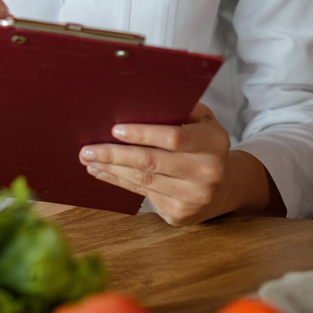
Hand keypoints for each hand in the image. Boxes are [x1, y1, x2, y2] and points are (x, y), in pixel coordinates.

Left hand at [79, 103, 278, 225]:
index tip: (115, 130)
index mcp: (213, 143)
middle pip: (151, 163)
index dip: (143, 134)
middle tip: (87, 150)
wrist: (225, 188)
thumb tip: (146, 98)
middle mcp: (207, 172)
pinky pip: (143, 195)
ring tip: (89, 160)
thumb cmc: (206, 146)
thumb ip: (182, 109)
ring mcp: (194, 197)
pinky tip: (103, 173)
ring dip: (112, 170)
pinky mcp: (180, 214)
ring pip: (143, 181)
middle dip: (115, 155)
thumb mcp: (204, 121)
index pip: (174, 138)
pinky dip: (120, 183)